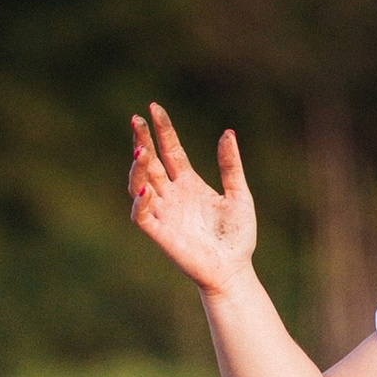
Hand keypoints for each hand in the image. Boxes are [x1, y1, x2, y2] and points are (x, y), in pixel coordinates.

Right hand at [128, 104, 256, 294]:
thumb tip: (227, 133)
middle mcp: (173, 195)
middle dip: (142, 140)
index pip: (170, 150)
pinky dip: (140, 201)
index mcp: (190, 183)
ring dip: (138, 167)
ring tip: (141, 149)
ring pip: (140, 183)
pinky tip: (146, 187)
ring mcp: (165, 212)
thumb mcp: (239, 195)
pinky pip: (142, 214)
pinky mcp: (160, 233)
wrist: (234, 270)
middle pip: (151, 162)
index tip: (153, 107)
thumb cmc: (237, 237)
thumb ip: (230, 166)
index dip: (162, 129)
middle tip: (137, 119)